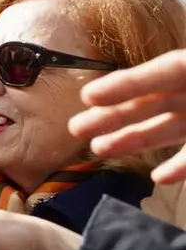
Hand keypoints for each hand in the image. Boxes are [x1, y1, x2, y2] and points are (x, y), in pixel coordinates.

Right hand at [69, 49, 185, 184]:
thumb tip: (182, 83)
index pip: (164, 72)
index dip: (127, 84)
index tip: (88, 97)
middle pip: (152, 102)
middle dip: (113, 115)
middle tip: (75, 128)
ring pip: (167, 129)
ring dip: (132, 140)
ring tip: (98, 149)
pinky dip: (178, 167)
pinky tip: (158, 177)